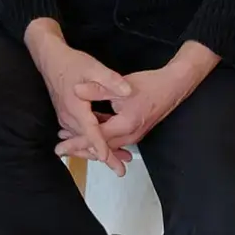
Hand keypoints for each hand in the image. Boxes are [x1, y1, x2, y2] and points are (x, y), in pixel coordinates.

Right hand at [24, 19, 133, 176]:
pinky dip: (92, 142)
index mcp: (76, 108)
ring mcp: (66, 118)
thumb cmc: (72, 63)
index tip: (110, 160)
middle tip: (121, 168)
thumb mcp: (94, 68)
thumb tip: (127, 91)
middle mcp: (68, 117)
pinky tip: (105, 145)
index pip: (90, 132)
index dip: (101, 147)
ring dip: (99, 151)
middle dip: (105, 156)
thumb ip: (111, 80)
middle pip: (87, 142)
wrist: (50, 60)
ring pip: (83, 141)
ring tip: (119, 160)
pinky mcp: (67, 116)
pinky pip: (80, 134)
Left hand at [56, 41, 220, 159]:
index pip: (95, 138)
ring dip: (90, 145)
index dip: (76, 142)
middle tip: (60, 150)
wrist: (174, 86)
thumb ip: (98, 89)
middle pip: (101, 148)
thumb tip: (76, 89)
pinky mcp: (136, 131)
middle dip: (80, 149)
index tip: (60, 147)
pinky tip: (91, 134)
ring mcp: (135, 135)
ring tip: (70, 143)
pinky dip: (102, 139)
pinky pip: (115, 140)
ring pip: (108, 145)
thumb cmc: (150, 84)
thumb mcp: (122, 85)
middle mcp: (131, 135)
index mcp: (125, 125)